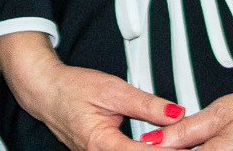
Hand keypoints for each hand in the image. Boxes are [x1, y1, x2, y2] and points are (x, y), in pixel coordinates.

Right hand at [0, 30, 184, 150]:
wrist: (45, 90)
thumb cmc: (71, 88)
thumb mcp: (113, 89)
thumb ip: (146, 103)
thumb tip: (175, 112)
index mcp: (101, 144)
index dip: (168, 150)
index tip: (187, 146)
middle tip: (185, 144)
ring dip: (152, 150)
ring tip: (174, 144)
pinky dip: (140, 150)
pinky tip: (154, 145)